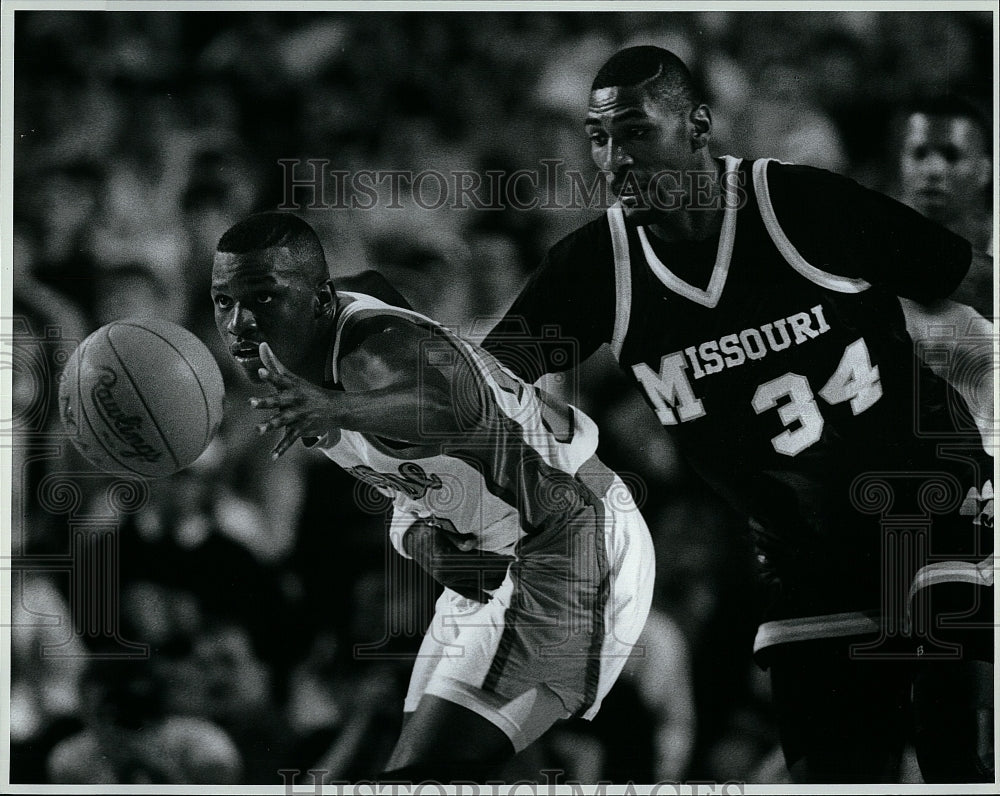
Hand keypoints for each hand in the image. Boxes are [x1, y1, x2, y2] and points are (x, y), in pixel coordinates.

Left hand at [250, 343, 339, 458]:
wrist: (336, 408)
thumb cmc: (309, 391)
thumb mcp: (294, 377)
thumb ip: (275, 364)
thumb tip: (262, 345)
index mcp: (293, 387)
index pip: (281, 379)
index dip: (271, 375)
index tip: (261, 371)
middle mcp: (295, 400)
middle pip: (279, 400)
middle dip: (266, 402)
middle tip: (251, 402)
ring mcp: (299, 415)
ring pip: (283, 420)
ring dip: (270, 425)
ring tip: (258, 430)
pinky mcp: (301, 428)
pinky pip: (290, 439)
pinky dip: (281, 448)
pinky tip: (272, 456)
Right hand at [403, 518, 513, 601]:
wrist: (411, 539)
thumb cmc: (428, 528)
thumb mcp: (440, 528)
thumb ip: (457, 538)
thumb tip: (472, 544)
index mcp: (447, 558)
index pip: (479, 561)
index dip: (497, 561)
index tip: (513, 560)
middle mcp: (447, 572)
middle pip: (480, 573)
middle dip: (499, 572)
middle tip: (518, 570)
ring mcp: (445, 579)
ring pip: (474, 583)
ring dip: (492, 582)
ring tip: (510, 580)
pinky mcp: (444, 582)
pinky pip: (463, 591)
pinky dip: (476, 595)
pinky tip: (488, 598)